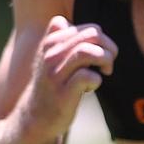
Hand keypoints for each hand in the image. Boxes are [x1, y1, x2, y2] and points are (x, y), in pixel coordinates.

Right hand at [15, 16, 117, 143]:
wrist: (34, 119)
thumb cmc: (51, 84)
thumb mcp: (51, 57)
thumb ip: (63, 38)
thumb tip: (76, 24)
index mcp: (50, 43)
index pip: (89, 28)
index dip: (102, 41)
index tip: (100, 54)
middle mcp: (50, 55)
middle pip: (92, 35)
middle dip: (109, 48)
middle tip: (108, 62)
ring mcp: (55, 74)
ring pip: (88, 51)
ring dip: (105, 60)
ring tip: (105, 71)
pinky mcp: (62, 94)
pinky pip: (88, 76)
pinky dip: (97, 80)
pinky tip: (91, 87)